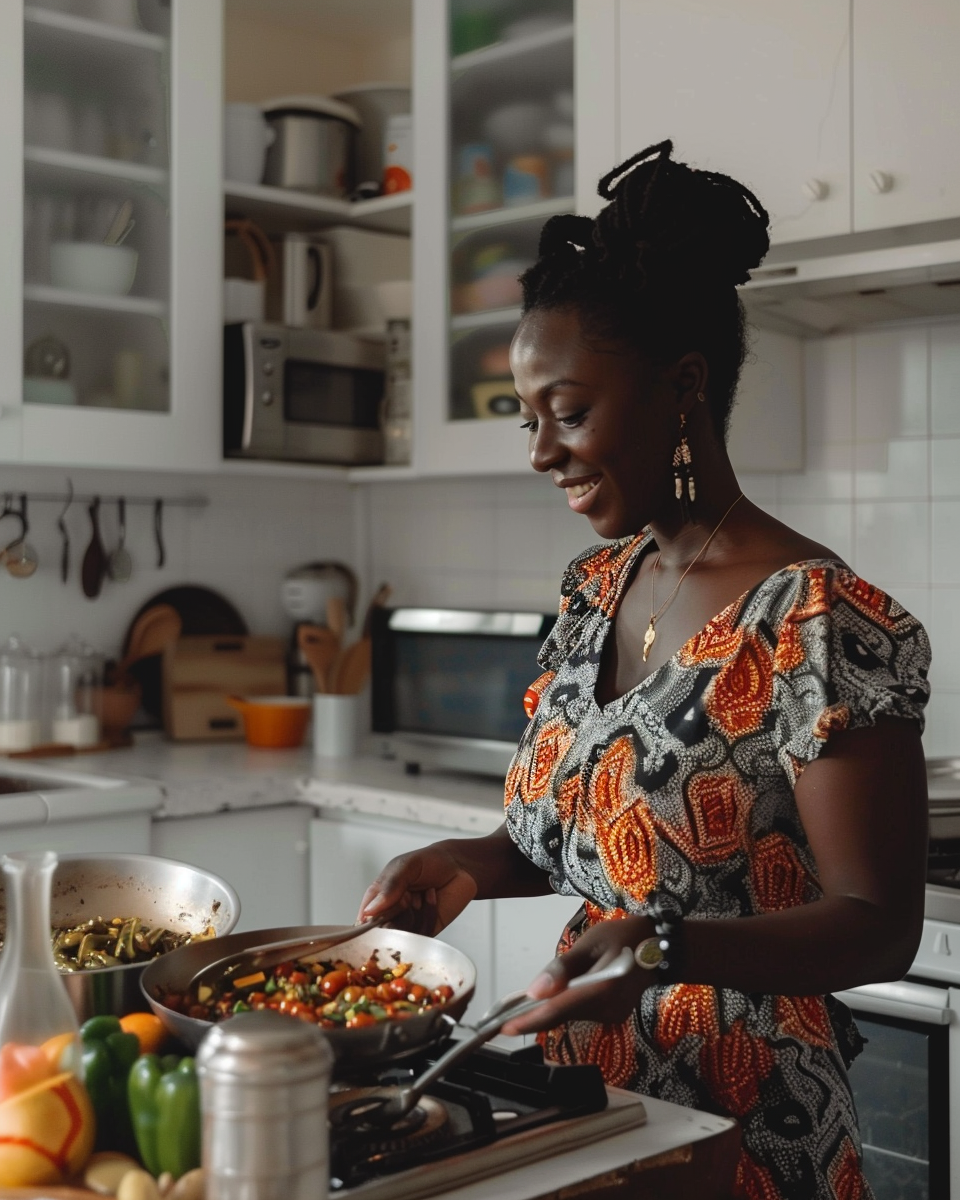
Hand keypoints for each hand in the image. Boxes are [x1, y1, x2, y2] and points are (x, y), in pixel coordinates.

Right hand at [356, 843, 478, 935]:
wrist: (460, 865)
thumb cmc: (430, 862)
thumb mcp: (407, 866)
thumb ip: (390, 886)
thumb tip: (370, 911)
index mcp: (380, 896)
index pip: (365, 917)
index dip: (368, 921)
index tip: (376, 916)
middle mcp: (392, 912)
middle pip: (382, 931)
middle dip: (394, 916)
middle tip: (406, 898)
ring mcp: (409, 922)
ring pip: (402, 934)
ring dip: (413, 914)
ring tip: (422, 893)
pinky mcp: (427, 930)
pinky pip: (422, 933)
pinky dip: (428, 914)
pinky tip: (433, 897)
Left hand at [501, 915, 652, 1035]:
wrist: (660, 948)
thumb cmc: (626, 936)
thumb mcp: (591, 941)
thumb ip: (563, 967)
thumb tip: (535, 990)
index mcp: (602, 990)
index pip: (557, 1010)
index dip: (529, 1020)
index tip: (504, 1028)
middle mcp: (607, 1009)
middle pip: (562, 1014)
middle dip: (536, 1011)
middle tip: (510, 1008)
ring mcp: (611, 1016)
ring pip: (570, 1013)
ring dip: (554, 1004)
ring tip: (547, 987)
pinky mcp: (612, 1016)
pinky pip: (581, 1011)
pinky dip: (569, 1002)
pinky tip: (569, 987)